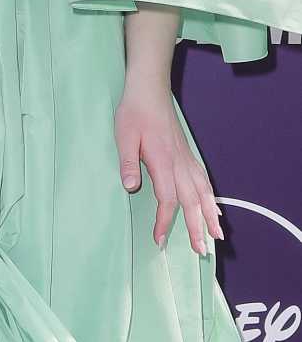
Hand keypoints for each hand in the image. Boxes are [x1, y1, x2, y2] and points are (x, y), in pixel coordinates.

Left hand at [114, 88, 221, 254]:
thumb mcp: (124, 136)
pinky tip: (214, 208)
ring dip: (211, 215)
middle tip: (201, 251)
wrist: (149, 91)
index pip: (167, 199)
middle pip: (192, 201)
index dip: (164, 221)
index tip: (159, 239)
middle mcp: (179, 162)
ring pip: (203, 192)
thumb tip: (130, 187)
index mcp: (163, 161)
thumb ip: (128, 162)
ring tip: (217, 235)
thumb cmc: (134, 113)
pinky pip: (203, 180)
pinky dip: (211, 197)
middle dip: (197, 227)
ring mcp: (186, 158)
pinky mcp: (187, 154)